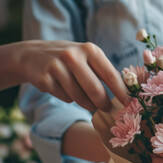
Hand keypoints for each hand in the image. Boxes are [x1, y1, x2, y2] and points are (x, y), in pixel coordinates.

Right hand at [1, 40, 130, 110]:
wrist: (33, 55)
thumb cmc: (71, 60)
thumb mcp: (88, 58)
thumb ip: (104, 72)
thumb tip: (125, 95)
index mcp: (90, 50)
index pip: (110, 75)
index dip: (121, 92)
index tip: (129, 104)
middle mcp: (73, 55)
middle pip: (95, 90)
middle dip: (104, 104)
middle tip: (110, 111)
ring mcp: (57, 66)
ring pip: (80, 97)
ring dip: (87, 104)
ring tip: (89, 103)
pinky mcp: (44, 79)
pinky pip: (65, 98)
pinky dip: (69, 98)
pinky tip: (64, 89)